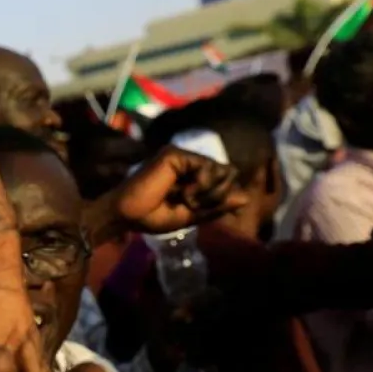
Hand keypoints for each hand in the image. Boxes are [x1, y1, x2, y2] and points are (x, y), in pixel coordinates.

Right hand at [95, 146, 246, 238]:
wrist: (126, 215)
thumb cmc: (152, 217)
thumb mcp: (192, 215)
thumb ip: (217, 206)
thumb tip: (246, 198)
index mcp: (192, 175)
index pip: (226, 180)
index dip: (224, 197)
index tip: (202, 210)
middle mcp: (188, 162)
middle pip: (228, 173)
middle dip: (219, 194)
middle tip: (194, 205)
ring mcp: (181, 156)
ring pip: (222, 169)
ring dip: (210, 191)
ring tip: (187, 200)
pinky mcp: (174, 154)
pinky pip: (206, 166)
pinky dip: (201, 184)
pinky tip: (184, 193)